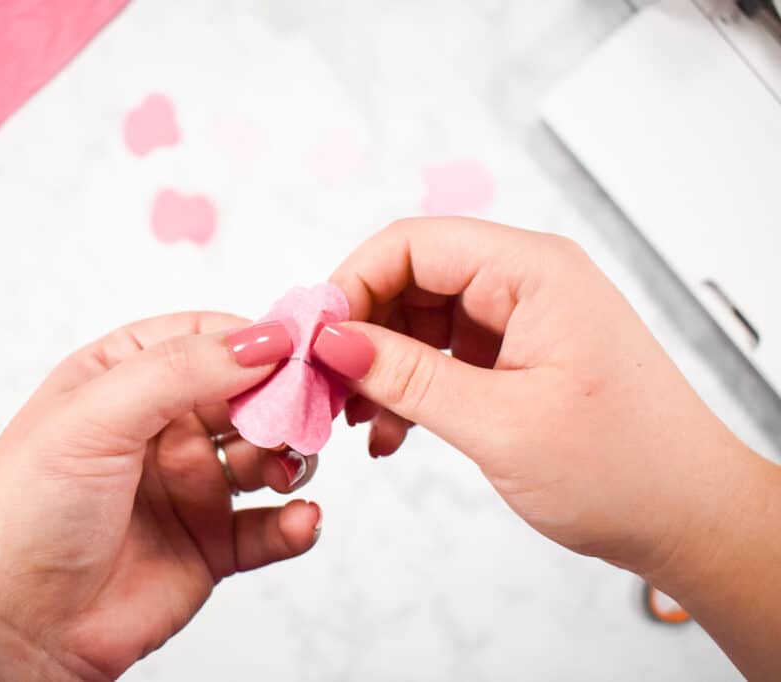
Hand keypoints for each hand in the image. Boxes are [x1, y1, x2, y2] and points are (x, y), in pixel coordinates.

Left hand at [0, 313, 320, 680]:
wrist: (15, 633)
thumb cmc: (24, 517)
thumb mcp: (92, 419)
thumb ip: (179, 371)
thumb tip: (261, 340)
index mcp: (120, 380)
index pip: (201, 338)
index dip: (252, 339)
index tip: (299, 348)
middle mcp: (158, 427)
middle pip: (244, 393)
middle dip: (282, 399)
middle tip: (310, 412)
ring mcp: (186, 485)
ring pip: (265, 454)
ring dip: (290, 456)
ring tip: (289, 471)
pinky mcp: (208, 543)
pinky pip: (268, 526)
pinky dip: (294, 522)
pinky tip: (298, 522)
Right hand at [316, 218, 780, 678]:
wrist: (687, 518)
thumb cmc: (623, 470)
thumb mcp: (500, 425)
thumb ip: (409, 378)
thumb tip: (332, 340)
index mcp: (533, 272)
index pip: (413, 244)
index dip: (351, 284)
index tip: (312, 340)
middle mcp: (524, 283)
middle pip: (409, 280)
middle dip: (360, 333)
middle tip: (322, 389)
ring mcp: (518, 320)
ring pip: (418, 322)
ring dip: (379, 369)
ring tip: (355, 422)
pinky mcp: (513, 358)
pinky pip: (440, 357)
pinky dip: (407, 391)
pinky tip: (390, 435)